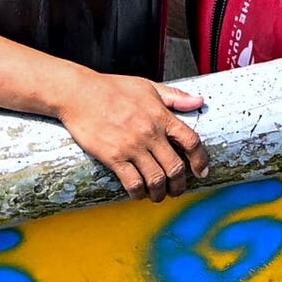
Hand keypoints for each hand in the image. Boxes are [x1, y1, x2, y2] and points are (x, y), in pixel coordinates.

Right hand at [48, 69, 206, 197]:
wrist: (79, 94)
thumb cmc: (112, 88)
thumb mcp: (148, 86)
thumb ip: (175, 97)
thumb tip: (200, 101)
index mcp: (161, 116)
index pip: (191, 142)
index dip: (200, 160)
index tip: (201, 171)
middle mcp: (150, 133)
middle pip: (175, 167)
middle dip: (180, 184)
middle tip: (177, 190)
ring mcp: (131, 146)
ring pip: (156, 179)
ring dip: (160, 193)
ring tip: (158, 195)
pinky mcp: (113, 157)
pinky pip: (132, 183)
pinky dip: (139, 193)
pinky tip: (139, 193)